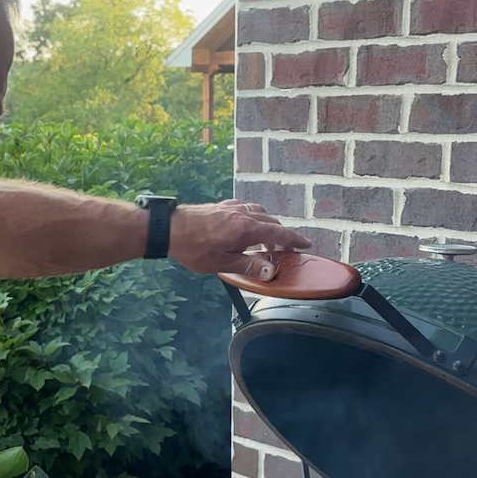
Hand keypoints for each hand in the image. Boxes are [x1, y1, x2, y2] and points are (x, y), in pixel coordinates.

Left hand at [168, 199, 309, 280]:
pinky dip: (254, 218)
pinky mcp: (222, 206)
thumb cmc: (194, 247)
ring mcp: (232, 208)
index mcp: (247, 228)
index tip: (306, 244)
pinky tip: (246, 227)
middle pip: (271, 223)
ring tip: (265, 242)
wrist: (170, 228)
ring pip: (259, 213)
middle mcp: (243, 214)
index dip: (295, 240)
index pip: (279, 233)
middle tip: (285, 250)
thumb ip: (249, 265)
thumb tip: (271, 271)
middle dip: (282, 236)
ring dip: (267, 226)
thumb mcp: (223, 263)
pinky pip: (245, 209)